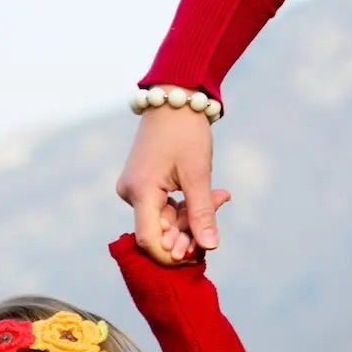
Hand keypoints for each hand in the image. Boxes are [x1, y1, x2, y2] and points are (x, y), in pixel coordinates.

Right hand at [117, 106, 225, 264]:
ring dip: (193, 216)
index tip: (199, 251)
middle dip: (191, 230)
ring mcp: (135, 188)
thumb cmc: (186, 131)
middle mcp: (130, 193)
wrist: (175, 97)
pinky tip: (212, 194)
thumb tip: (210, 247)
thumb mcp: (198, 174)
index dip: (173, 254)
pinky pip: (164, 206)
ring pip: (165, 220)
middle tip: (220, 205)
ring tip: (221, 195)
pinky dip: (186, 205)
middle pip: (160, 231)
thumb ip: (202, 213)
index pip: (150, 241)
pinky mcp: (142, 184)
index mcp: (140, 192)